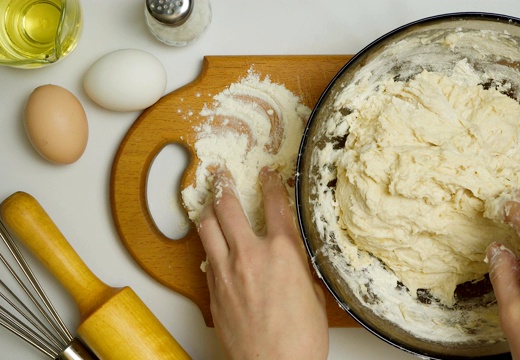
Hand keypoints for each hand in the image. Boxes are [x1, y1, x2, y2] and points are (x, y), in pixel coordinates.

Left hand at [198, 167, 328, 359]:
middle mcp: (251, 255)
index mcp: (283, 252)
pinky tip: (210, 241)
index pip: (274, 203)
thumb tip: (295, 257)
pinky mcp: (212, 289)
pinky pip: (205, 256)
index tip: (267, 174)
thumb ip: (300, 267)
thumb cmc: (299, 339)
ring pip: (207, 227)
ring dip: (207, 209)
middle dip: (225, 185)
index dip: (270, 183)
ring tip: (208, 201)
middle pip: (229, 207)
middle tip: (223, 176)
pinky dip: (207, 243)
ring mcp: (227, 271)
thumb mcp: (313, 294)